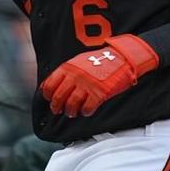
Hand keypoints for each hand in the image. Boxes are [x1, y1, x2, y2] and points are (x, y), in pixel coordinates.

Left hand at [38, 34, 159, 117]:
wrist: (121, 57)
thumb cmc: (100, 59)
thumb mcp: (78, 61)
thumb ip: (66, 72)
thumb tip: (52, 84)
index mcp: (68, 68)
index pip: (49, 85)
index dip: (48, 96)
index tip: (50, 100)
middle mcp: (75, 76)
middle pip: (59, 97)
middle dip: (56, 107)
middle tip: (58, 110)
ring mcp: (87, 85)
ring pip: (71, 104)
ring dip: (70, 111)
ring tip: (72, 113)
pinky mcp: (99, 93)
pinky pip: (87, 108)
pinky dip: (85, 112)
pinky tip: (86, 111)